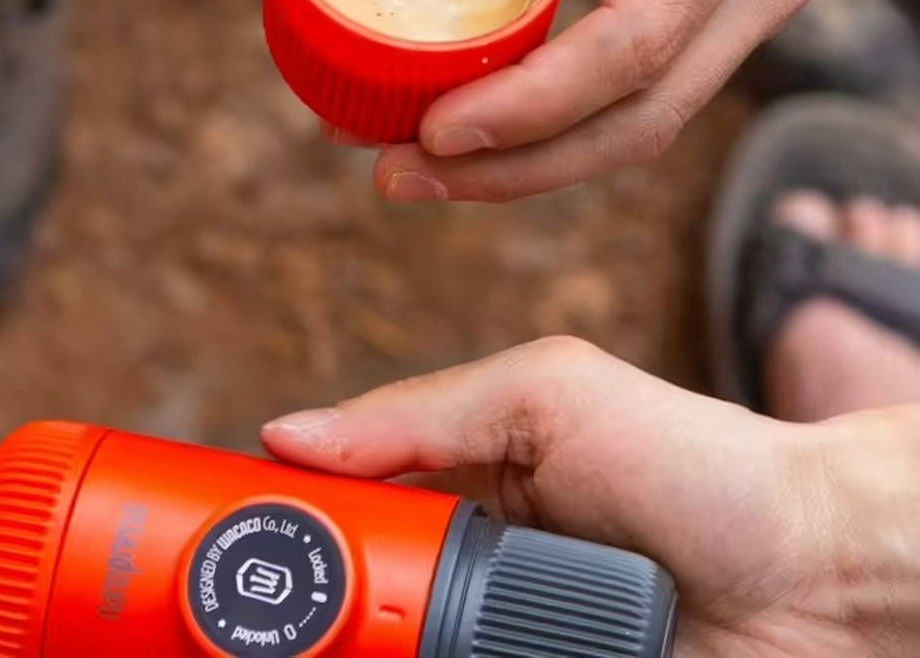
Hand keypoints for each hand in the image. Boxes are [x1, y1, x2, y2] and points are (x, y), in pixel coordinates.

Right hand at [264, 336, 919, 656]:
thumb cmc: (689, 460)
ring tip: (311, 645)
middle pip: (354, 610)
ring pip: (392, 656)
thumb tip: (289, 433)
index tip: (213, 558)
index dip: (276, 536)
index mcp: (458, 487)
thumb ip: (419, 410)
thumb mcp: (544, 394)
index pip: (339, 514)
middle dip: (311, 619)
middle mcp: (468, 576)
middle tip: (256, 628)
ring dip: (358, 653)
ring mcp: (495, 642)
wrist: (812, 572)